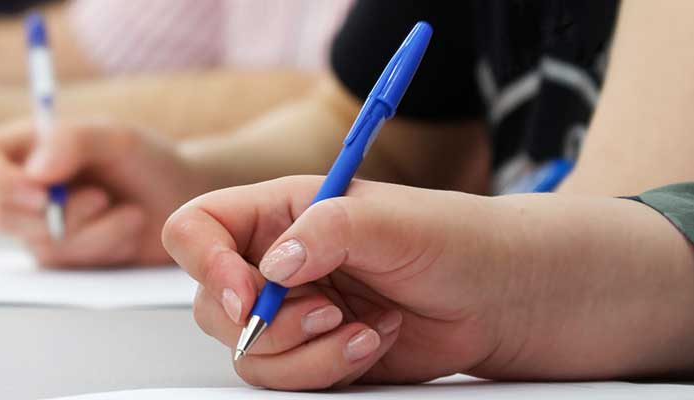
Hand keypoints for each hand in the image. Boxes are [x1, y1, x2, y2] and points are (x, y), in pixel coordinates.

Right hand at [0, 119, 210, 268]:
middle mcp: (21, 188)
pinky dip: (104, 246)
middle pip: (3, 213)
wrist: (182, 199)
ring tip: (129, 210)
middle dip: (60, 214)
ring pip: (41, 243)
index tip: (40, 191)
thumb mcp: (116, 137)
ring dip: (94, 230)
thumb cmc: (145, 160)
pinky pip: (68, 264)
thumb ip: (72, 142)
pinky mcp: (62, 258)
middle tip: (103, 197)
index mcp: (23, 146)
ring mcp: (37, 227)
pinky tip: (128, 227)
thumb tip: (33, 173)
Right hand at [163, 176, 530, 389]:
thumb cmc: (450, 239)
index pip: (197, 230)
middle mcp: (273, 264)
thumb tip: (274, 267)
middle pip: (212, 307)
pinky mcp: (313, 354)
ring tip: (364, 329)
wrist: (496, 295)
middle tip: (327, 314)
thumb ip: (325, 230)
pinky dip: (329, 370)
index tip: (246, 297)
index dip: (205, 265)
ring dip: (307, 354)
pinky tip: (373, 342)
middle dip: (268, 325)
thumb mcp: (389, 220)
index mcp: (277, 213)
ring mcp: (291, 313)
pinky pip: (288, 380)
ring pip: (249, 354)